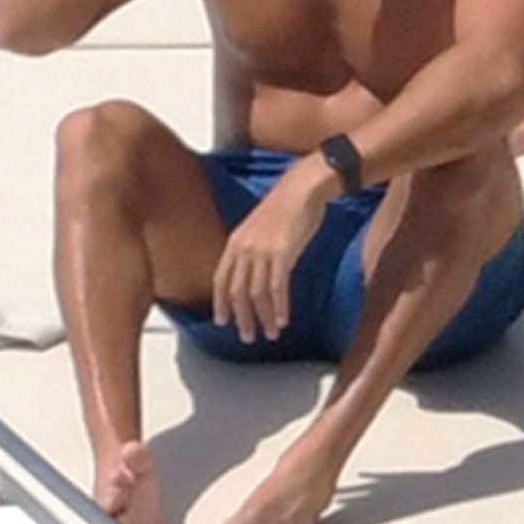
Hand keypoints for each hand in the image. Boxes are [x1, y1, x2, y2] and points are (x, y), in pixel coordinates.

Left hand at [212, 159, 333, 342]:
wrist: (303, 187)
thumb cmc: (286, 204)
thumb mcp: (259, 226)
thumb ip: (251, 248)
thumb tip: (251, 272)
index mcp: (236, 240)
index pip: (221, 279)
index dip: (221, 303)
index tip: (223, 321)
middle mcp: (245, 248)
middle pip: (237, 292)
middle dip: (242, 318)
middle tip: (247, 336)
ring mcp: (262, 251)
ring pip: (257, 295)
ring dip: (263, 318)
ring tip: (269, 334)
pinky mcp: (283, 253)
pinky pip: (277, 289)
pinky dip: (279, 308)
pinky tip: (283, 320)